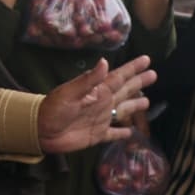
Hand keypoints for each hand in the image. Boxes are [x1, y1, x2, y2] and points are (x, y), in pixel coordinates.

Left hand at [37, 55, 156, 153]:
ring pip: (123, 110)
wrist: (41, 131)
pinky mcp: (97, 135)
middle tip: (154, 74)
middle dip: (139, 82)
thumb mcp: (70, 92)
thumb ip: (89, 79)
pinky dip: (122, 133)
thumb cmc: (53, 109)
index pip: (120, 77)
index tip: (147, 59)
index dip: (133, 69)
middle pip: (125, 90)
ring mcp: (101, 119)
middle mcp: (103, 103)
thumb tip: (105, 61)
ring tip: (147, 101)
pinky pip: (113, 133)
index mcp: (98, 91)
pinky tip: (131, 132)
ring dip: (135, 105)